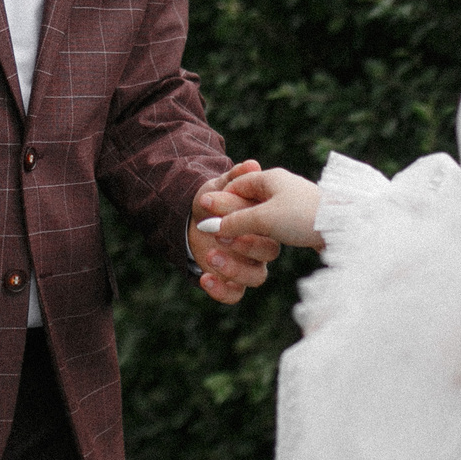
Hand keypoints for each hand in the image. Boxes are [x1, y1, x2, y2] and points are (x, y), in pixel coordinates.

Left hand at [188, 161, 274, 304]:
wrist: (192, 219)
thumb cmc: (212, 200)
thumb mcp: (219, 186)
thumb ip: (233, 178)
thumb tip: (251, 164)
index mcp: (264, 222)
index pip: (266, 223)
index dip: (247, 218)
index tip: (224, 210)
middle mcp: (262, 247)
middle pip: (267, 252)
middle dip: (245, 245)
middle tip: (218, 236)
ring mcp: (249, 266)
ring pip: (256, 277)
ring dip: (235, 270)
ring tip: (211, 257)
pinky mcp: (232, 282)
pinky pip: (235, 295)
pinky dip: (221, 291)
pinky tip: (204, 278)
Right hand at [198, 167, 321, 258]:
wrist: (345, 226)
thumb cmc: (303, 216)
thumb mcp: (263, 219)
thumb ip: (234, 221)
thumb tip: (208, 227)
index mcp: (269, 177)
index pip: (235, 185)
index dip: (221, 202)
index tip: (210, 221)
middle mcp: (280, 186)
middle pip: (247, 199)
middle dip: (234, 216)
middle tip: (222, 235)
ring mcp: (292, 201)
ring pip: (261, 214)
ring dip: (249, 226)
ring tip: (239, 241)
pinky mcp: (302, 217)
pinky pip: (275, 223)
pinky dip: (265, 232)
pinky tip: (264, 242)